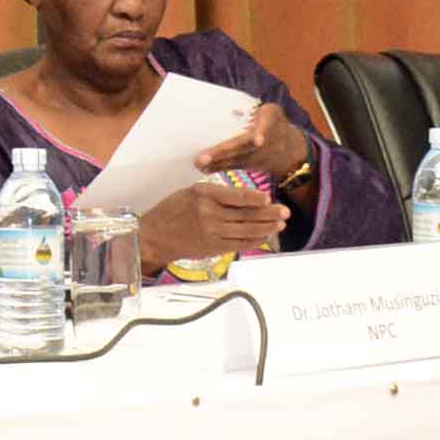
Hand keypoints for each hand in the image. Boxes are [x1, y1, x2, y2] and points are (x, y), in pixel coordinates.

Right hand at [133, 174, 288, 267]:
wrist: (154, 236)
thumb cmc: (171, 210)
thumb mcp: (189, 192)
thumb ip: (215, 194)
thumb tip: (244, 197)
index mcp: (202, 194)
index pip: (234, 196)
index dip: (254, 199)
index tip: (267, 199)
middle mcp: (208, 214)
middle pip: (245, 215)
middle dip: (268, 215)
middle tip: (285, 212)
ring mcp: (211, 233)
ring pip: (245, 231)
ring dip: (265, 228)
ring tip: (280, 225)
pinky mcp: (212, 247)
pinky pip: (238, 244)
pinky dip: (253, 240)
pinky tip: (264, 236)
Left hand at [196, 105, 313, 187]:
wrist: (288, 149)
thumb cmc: (274, 123)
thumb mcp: (272, 112)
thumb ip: (259, 112)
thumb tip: (237, 111)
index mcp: (269, 126)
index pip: (265, 128)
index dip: (261, 133)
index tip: (258, 140)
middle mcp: (263, 146)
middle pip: (242, 148)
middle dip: (223, 153)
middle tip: (204, 157)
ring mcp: (255, 158)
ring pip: (235, 160)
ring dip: (217, 163)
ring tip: (199, 163)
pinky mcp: (248, 165)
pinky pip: (232, 166)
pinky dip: (218, 168)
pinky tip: (203, 169)